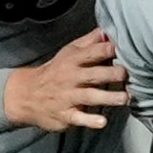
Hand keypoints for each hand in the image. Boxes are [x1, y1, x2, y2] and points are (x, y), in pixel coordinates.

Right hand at [3, 29, 130, 130]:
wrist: (26, 95)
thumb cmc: (55, 72)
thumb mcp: (68, 53)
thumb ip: (89, 42)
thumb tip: (107, 31)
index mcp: (73, 60)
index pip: (91, 53)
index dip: (107, 50)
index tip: (123, 49)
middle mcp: (70, 78)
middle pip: (93, 75)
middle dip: (111, 74)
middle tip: (125, 74)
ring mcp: (68, 97)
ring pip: (90, 96)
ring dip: (107, 97)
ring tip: (124, 98)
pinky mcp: (66, 115)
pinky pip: (79, 118)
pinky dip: (90, 121)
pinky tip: (102, 122)